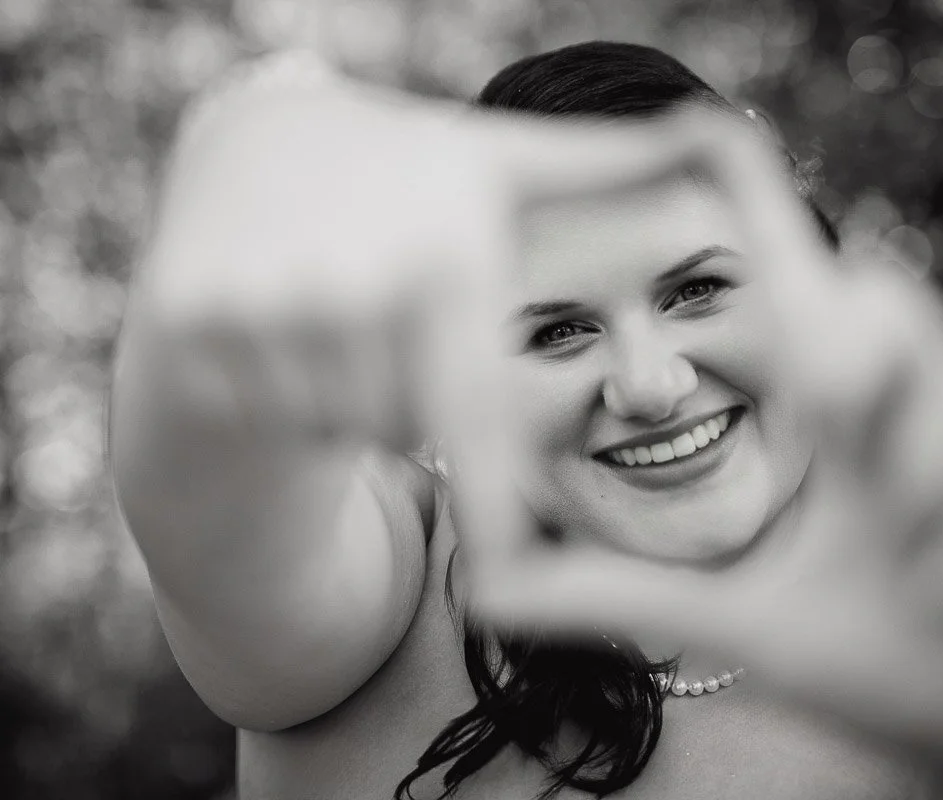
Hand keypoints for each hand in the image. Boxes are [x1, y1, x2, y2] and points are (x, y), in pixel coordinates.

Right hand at [140, 51, 716, 452]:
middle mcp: (356, 286)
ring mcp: (266, 306)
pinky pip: (275, 405)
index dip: (495, 500)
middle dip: (417, 391)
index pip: (476, 411)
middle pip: (414, 428)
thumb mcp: (505, 162)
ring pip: (349, 421)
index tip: (510, 579)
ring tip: (346, 298)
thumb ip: (612, 169)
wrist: (256, 143)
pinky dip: (290, 381)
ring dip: (358, 386)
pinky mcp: (193, 322)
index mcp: (447, 259)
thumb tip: (721, 135)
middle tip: (393, 300)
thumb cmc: (413, 169)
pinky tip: (289, 313)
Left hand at [453, 124, 942, 779]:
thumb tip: (490, 585)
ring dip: (929, 499)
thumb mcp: (748, 622)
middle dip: (862, 383)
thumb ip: (627, 593)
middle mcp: (938, 399)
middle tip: (848, 440)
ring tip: (926, 581)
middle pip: (882, 308)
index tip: (694, 131)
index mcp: (852, 420)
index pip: (804, 289)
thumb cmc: (885, 660)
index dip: (757, 210)